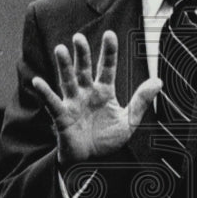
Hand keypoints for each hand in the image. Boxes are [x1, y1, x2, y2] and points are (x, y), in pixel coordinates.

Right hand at [32, 31, 160, 166]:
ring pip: (67, 80)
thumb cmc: (107, 140)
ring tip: (60, 49)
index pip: (107, 67)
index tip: (110, 34)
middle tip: (79, 37)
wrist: (91, 162)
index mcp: (104, 91)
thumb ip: (141, 101)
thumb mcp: (129, 121)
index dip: (108, 51)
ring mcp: (73, 103)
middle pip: (83, 68)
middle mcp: (87, 92)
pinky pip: (52, 103)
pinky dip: (45, 93)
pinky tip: (38, 82)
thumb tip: (158, 81)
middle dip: (82, 53)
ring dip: (63, 65)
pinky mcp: (62, 116)